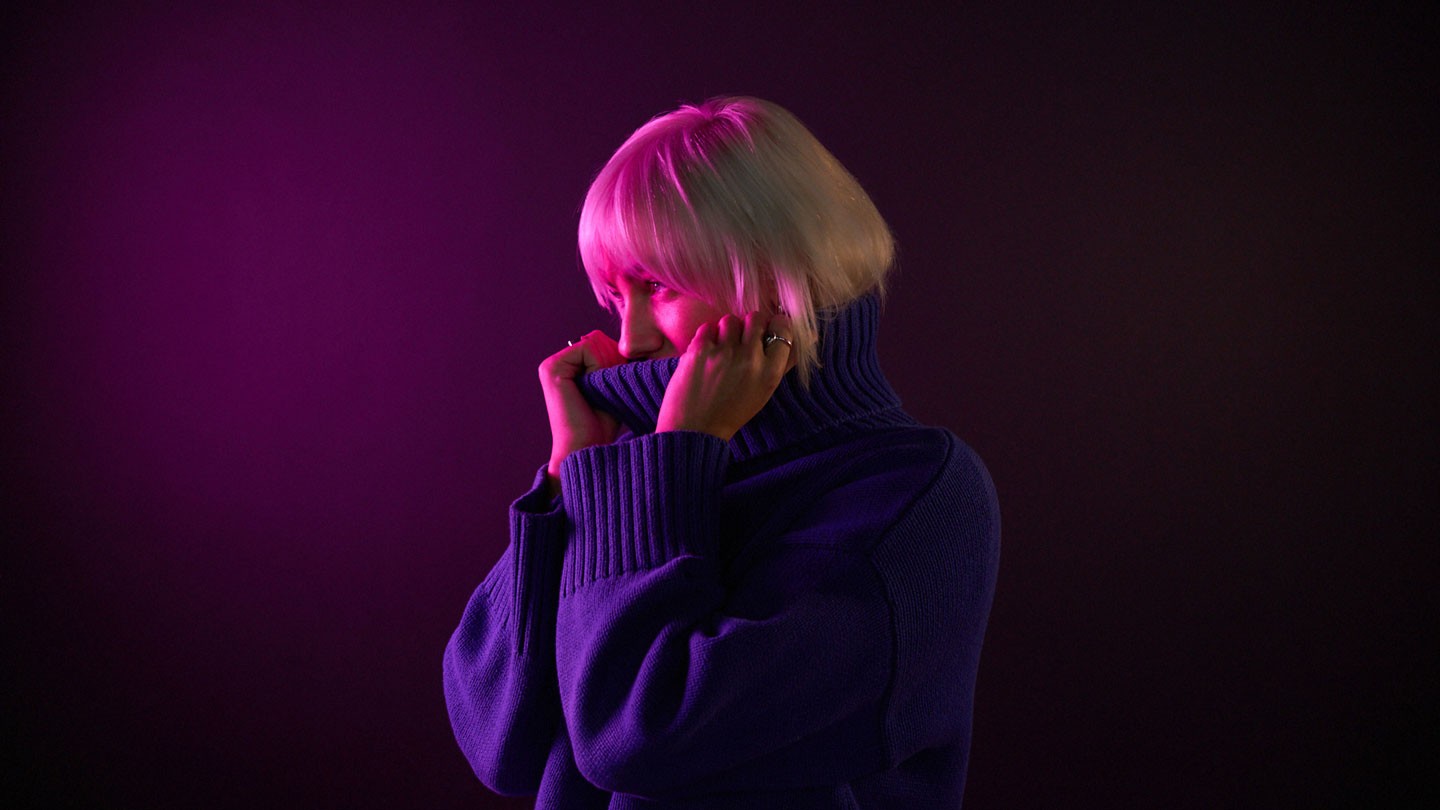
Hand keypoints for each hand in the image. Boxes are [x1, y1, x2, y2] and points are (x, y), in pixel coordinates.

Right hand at [539, 330, 624, 491]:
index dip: (618, 360)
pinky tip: (594, 389)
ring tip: (600, 394)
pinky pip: (588, 349)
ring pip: (596, 343)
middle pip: (599, 340)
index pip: (601, 342)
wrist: (587, 450)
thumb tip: (625, 341)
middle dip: (614, 362)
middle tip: (608, 392)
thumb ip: (614, 362)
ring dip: (608, 367)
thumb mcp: (612, 388)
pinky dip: (599, 367)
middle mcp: (557, 363)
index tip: (614, 388)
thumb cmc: (602, 426)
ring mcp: (551, 365)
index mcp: (568, 366)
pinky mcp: (551, 368)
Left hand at [656, 312, 793, 440]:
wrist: (695, 430)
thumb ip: (780, 364)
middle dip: (749, 325)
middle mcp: (750, 360)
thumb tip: (803, 336)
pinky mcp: (699, 350)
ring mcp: (724, 353)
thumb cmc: (731, 413)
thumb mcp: (763, 392)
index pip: (783, 331)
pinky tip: (706, 352)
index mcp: (770, 373)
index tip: (768, 329)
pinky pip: (708, 327)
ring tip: (721, 347)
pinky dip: (707, 336)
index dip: (776, 325)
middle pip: (756, 318)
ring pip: (730, 320)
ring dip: (727, 330)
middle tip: (741, 339)